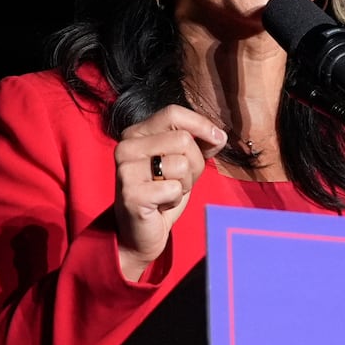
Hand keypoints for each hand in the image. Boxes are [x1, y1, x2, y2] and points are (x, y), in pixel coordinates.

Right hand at [112, 105, 227, 280]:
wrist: (138, 231)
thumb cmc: (162, 192)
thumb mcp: (183, 161)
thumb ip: (199, 143)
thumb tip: (219, 136)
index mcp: (136, 132)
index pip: (173, 113)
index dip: (201, 125)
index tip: (217, 139)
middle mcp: (126, 146)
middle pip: (183, 139)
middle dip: (194, 164)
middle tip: (179, 180)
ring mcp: (126, 170)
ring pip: (181, 164)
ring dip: (184, 183)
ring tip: (168, 191)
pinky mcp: (131, 193)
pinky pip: (175, 188)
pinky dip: (176, 198)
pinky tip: (161, 203)